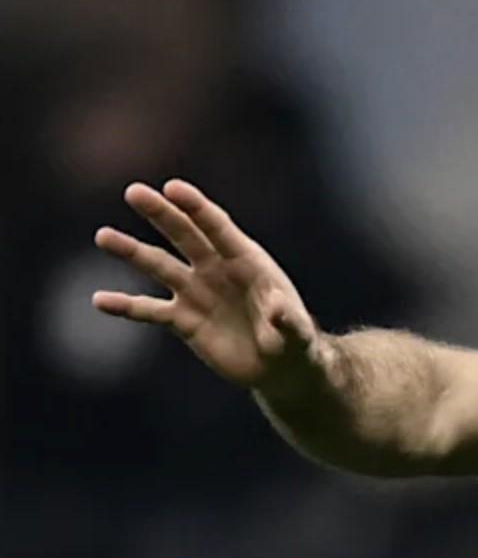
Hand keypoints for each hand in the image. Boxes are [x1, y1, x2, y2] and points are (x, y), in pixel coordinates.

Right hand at [92, 180, 324, 394]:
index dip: (196, 207)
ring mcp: (197, 292)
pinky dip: (126, 306)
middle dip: (161, 213)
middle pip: (184, 235)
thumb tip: (279, 309)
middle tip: (135, 192)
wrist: (280, 369)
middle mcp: (217, 270)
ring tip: (104, 237)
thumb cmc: (296, 344)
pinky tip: (100, 300)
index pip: (218, 227)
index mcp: (248, 262)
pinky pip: (149, 310)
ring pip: (159, 266)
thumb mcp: (297, 334)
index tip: (172, 188)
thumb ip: (288, 320)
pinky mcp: (183, 319)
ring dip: (131, 252)